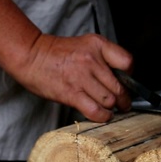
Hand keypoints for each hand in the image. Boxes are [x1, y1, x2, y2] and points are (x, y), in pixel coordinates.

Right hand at [11, 33, 132, 122]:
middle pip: (120, 87)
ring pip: (110, 100)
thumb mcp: (85, 45)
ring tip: (111, 110)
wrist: (30, 55)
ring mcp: (82, 77)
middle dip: (124, 100)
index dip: (130, 76)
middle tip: (124, 104)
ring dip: (112, 109)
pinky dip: (102, 116)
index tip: (126, 82)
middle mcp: (92, 60)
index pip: (127, 62)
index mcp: (97, 45)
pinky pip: (95, 110)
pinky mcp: (72, 93)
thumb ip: (103, 57)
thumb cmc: (57, 53)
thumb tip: (120, 78)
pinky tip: (101, 115)